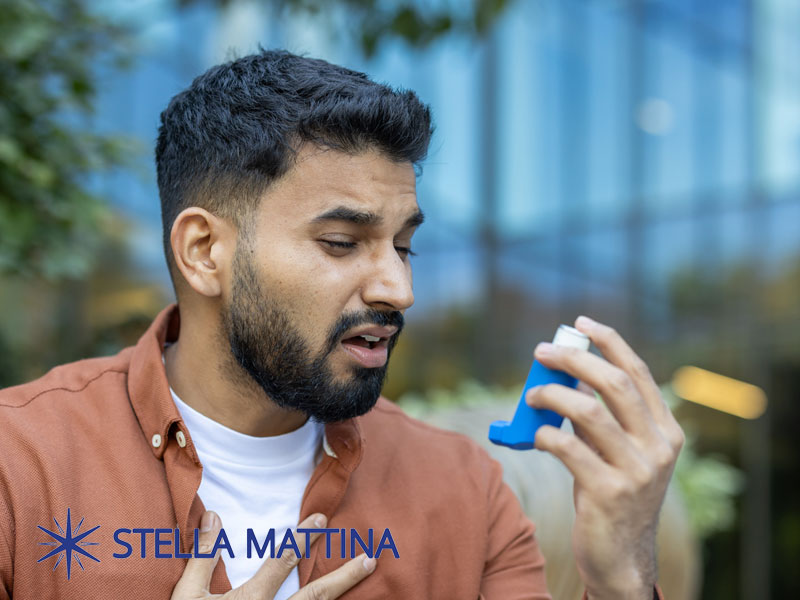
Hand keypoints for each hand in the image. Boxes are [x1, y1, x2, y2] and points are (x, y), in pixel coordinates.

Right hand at [171, 511, 375, 599]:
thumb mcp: (188, 594)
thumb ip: (203, 555)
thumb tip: (213, 514)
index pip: (283, 561)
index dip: (303, 538)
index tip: (321, 520)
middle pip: (316, 595)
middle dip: (345, 576)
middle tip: (369, 559)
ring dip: (341, 596)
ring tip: (363, 582)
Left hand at [526, 316, 683, 599]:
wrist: (621, 557)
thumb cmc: (611, 494)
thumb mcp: (617, 451)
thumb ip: (600, 415)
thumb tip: (568, 373)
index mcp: (666, 432)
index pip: (638, 373)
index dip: (610, 342)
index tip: (582, 322)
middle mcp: (658, 448)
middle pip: (615, 384)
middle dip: (575, 359)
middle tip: (542, 352)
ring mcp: (637, 471)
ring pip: (590, 412)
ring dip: (552, 396)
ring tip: (531, 395)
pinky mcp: (610, 494)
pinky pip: (569, 449)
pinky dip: (546, 435)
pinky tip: (536, 435)